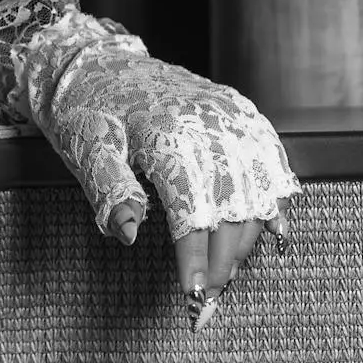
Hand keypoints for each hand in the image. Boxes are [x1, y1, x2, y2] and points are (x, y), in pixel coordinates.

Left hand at [0, 0, 298, 322]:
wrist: (99, 60)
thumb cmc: (88, 109)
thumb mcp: (86, 150)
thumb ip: (110, 192)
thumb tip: (128, 234)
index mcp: (168, 136)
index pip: (192, 214)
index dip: (195, 261)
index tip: (193, 299)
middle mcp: (209, 124)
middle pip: (232, 211)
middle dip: (224, 263)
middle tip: (208, 302)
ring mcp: (231, 117)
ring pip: (259, 193)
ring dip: (248, 241)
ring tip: (228, 274)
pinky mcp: (242, 113)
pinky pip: (273, 164)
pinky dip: (275, 203)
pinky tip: (274, 235)